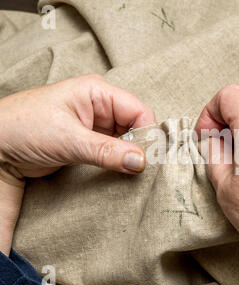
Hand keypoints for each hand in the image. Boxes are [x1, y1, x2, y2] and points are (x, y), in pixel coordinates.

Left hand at [0, 74, 154, 254]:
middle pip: (136, 125)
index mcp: (97, 92)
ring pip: (127, 140)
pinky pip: (114, 150)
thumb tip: (141, 161)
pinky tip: (119, 172)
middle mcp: (100, 105)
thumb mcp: (68, 139)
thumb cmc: (23, 128)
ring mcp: (95, 124)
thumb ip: (107, 151)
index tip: (150, 160)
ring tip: (130, 173)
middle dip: (140, 147)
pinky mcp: (90, 141)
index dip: (147, 134)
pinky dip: (119, 161)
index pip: (138, 111)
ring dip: (129, 156)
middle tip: (142, 170)